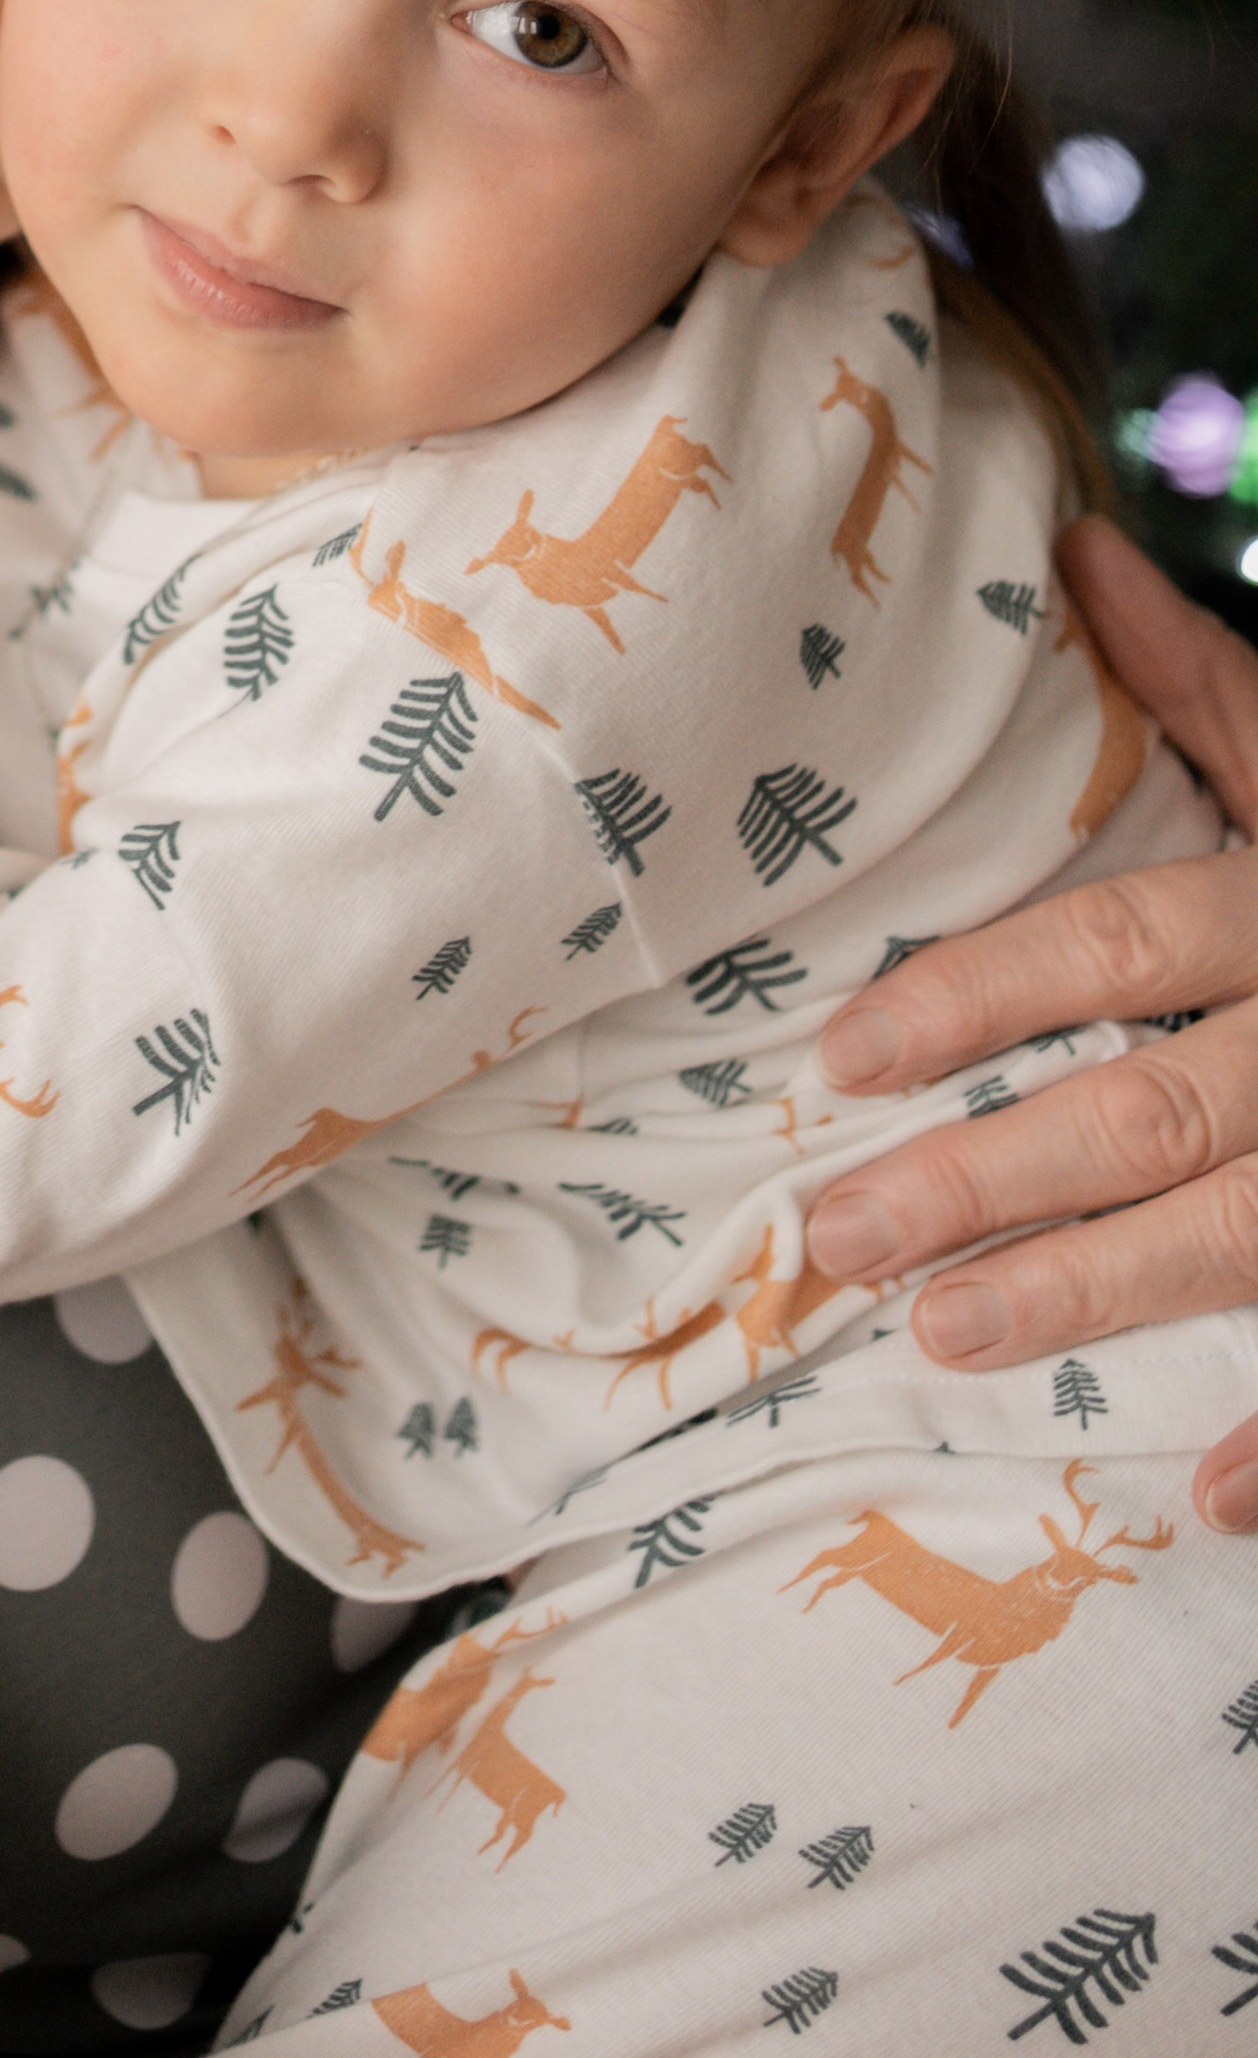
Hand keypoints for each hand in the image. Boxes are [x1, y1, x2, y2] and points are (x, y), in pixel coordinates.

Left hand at [808, 515, 1257, 1532]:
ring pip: (1240, 1237)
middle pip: (1150, 1110)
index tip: (843, 1052)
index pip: (1117, 947)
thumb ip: (1211, 681)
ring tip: (944, 1336)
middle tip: (840, 1234)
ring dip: (1094, 1296)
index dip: (977, 995)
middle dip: (986, 1175)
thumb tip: (1077, 549)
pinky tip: (1210, 1508)